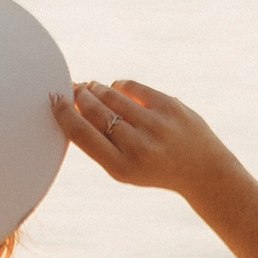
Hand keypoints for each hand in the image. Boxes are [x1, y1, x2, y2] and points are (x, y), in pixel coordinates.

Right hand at [52, 80, 257, 257]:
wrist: (203, 171)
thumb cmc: (153, 168)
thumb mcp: (123, 167)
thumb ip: (98, 142)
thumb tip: (72, 104)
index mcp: (121, 167)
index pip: (81, 134)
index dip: (64, 113)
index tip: (54, 99)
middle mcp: (137, 146)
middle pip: (95, 110)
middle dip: (79, 96)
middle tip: (72, 88)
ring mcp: (155, 124)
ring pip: (111, 95)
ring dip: (96, 88)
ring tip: (90, 87)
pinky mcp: (169, 105)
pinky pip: (132, 87)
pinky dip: (119, 85)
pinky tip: (114, 88)